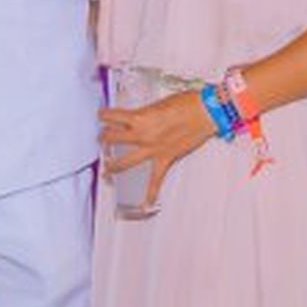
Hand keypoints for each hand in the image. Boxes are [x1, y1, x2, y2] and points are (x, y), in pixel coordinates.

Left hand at [99, 89, 216, 207]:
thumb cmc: (186, 103)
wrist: (205, 112)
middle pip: (111, 138)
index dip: (103, 115)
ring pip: (124, 161)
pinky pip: (155, 180)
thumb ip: (145, 113)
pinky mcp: (165, 159)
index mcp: (138, 117)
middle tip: (102, 138)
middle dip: (104, 138)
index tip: (102, 116)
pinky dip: (150, 193)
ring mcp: (152, 149)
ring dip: (113, 166)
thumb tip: (139, 118)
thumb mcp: (158, 104)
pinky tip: (145, 203)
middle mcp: (141, 134)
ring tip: (106, 169)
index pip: (111, 116)